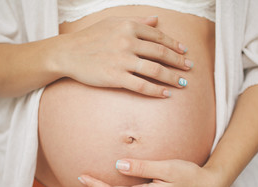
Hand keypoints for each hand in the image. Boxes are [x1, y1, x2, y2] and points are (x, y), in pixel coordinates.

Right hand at [54, 16, 192, 97]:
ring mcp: (122, 60)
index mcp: (128, 26)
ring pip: (155, 70)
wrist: (68, 53)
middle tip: (190, 67)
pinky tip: (166, 94)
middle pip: (161, 53)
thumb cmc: (90, 37)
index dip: (174, 45)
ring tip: (182, 83)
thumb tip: (157, 20)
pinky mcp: (116, 77)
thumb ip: (136, 21)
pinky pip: (142, 85)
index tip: (185, 52)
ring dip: (172, 77)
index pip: (158, 37)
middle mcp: (127, 41)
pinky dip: (156, 90)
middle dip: (178, 61)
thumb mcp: (113, 22)